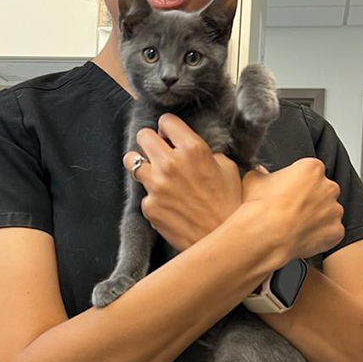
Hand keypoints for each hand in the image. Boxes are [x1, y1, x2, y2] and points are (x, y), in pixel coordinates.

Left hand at [124, 114, 241, 250]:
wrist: (224, 240)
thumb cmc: (231, 203)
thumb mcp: (227, 168)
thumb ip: (205, 152)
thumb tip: (187, 148)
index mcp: (193, 149)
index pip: (166, 121)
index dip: (169, 128)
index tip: (170, 136)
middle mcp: (170, 164)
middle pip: (143, 136)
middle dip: (151, 142)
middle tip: (159, 151)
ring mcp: (156, 186)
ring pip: (131, 161)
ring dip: (142, 164)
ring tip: (155, 173)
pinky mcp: (149, 206)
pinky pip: (143, 193)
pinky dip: (153, 195)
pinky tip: (168, 202)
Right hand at [241, 158, 344, 263]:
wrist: (267, 235)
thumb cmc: (262, 207)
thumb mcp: (253, 180)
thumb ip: (261, 174)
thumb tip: (260, 173)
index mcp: (312, 169)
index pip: (310, 171)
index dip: (297, 181)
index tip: (288, 189)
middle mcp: (329, 187)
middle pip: (322, 190)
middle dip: (310, 198)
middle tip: (291, 208)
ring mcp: (334, 211)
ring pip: (328, 212)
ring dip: (316, 216)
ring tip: (295, 224)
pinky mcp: (336, 231)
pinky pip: (330, 232)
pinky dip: (319, 235)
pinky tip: (302, 236)